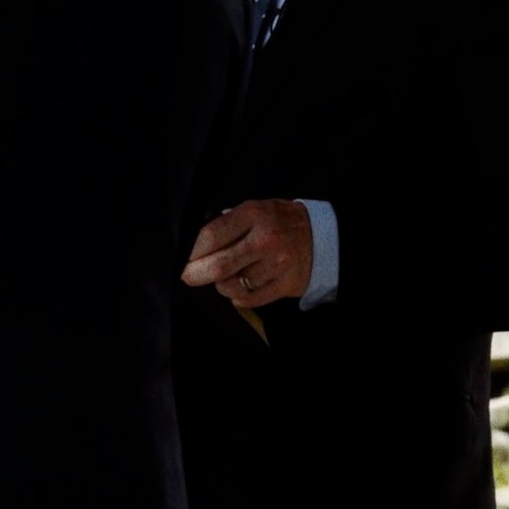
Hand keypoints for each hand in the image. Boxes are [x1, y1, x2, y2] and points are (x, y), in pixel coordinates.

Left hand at [184, 200, 311, 308]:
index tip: (182, 258)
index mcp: (254, 214)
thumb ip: (229, 221)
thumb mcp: (257, 209)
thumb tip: (196, 239)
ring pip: (233, 285)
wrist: (326, 237)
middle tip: (187, 276)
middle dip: (196, 274)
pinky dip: (238, 297)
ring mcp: (277, 264)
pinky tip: (241, 288)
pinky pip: (250, 299)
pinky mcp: (287, 285)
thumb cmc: (282, 221)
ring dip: (222, 284)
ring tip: (227, 276)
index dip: (191, 251)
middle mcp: (265, 240)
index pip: (211, 235)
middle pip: (219, 265)